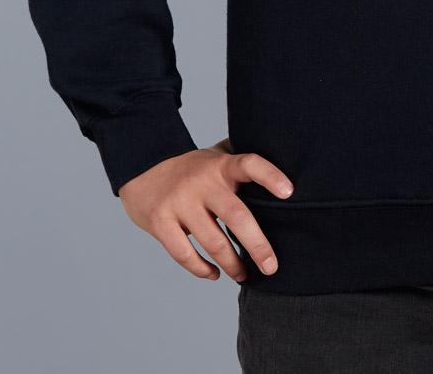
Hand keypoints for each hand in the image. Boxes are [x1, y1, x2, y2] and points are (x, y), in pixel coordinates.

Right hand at [117, 138, 294, 282]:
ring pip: (213, 242)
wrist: (143, 167)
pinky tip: (215, 274)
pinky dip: (202, 269)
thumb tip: (284, 162)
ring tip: (244, 275)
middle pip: (236, 215)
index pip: (250, 164)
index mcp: (220, 165)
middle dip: (257, 245)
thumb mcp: (216, 157)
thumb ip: (242, 161)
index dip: (270, 176)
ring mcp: (180, 202)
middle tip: (271, 267)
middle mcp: (202, 182)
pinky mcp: (161, 222)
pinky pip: (185, 254)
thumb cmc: (192, 168)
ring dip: (232, 264)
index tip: (290, 192)